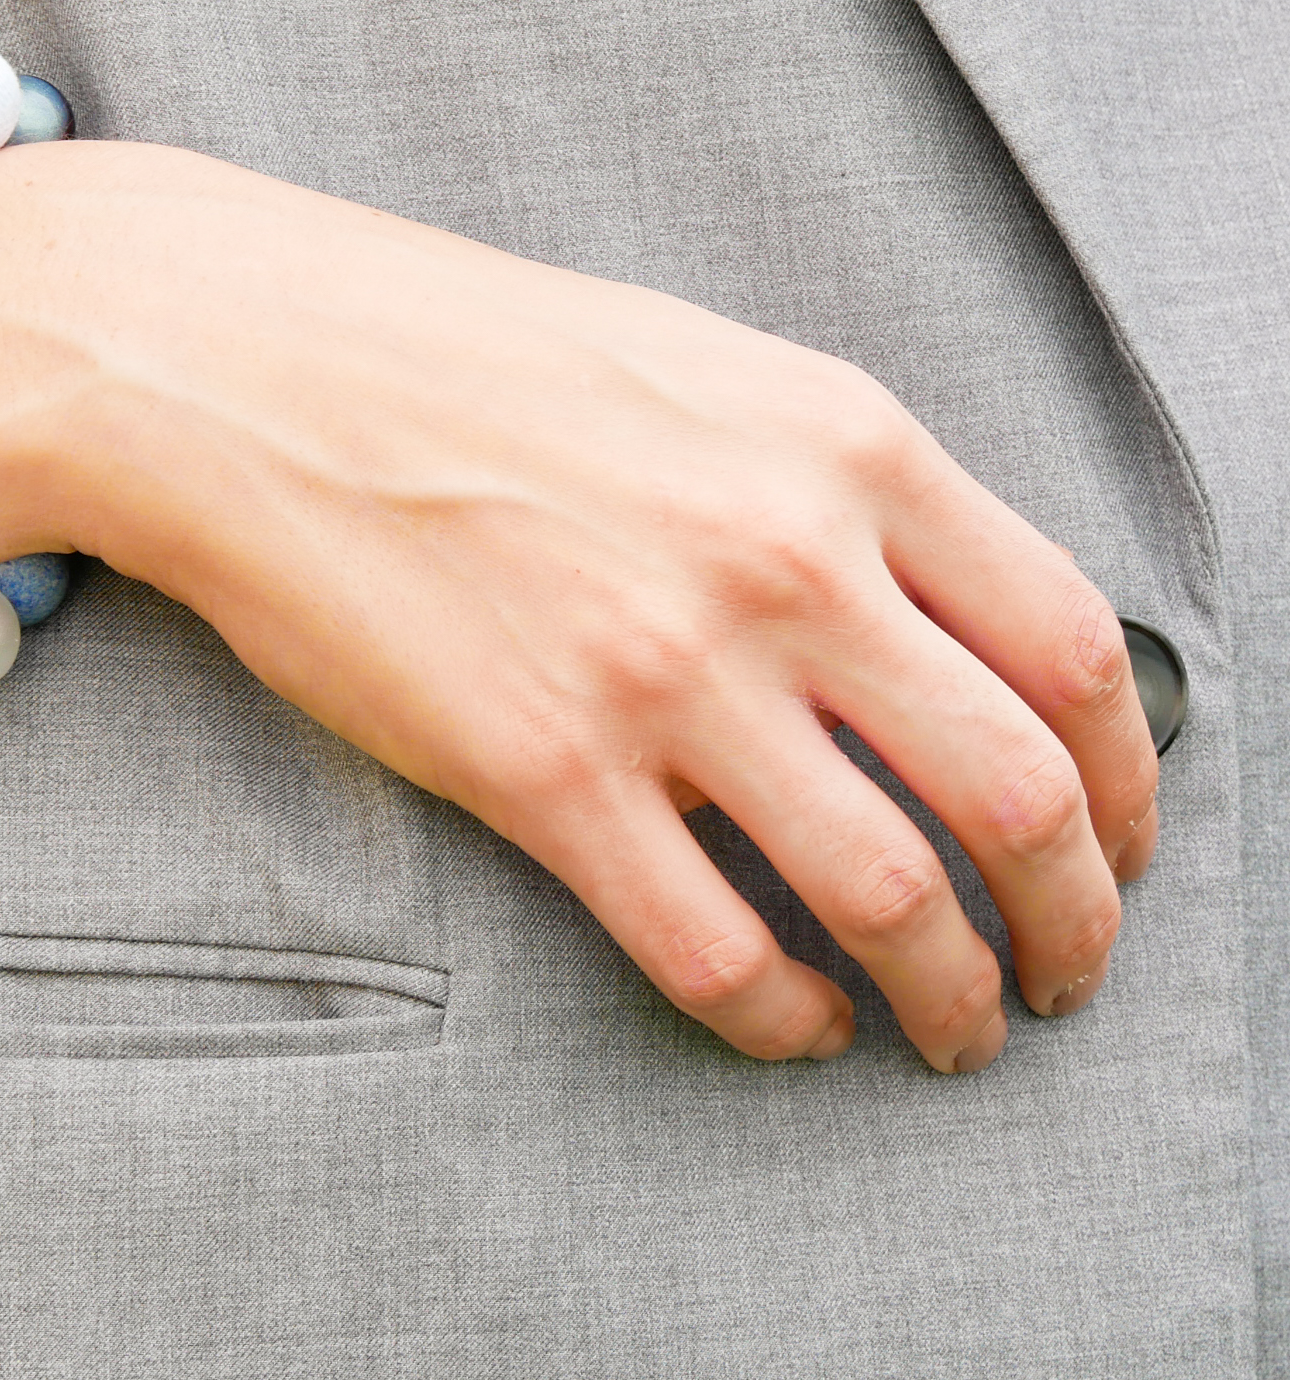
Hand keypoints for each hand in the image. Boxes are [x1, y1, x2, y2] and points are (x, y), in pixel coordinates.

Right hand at [0, 141, 1161, 1071]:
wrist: (252, 364)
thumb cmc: (463, 353)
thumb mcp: (696, 365)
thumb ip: (837, 482)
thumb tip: (946, 629)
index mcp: (838, 444)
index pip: (1068, 648)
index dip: (1127, 783)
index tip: (1115, 844)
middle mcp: (777, 559)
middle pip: (1016, 794)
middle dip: (1071, 920)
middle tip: (1059, 970)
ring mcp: (658, 670)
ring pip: (889, 897)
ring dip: (949, 993)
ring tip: (947, 1025)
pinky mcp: (537, 770)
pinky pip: (718, 951)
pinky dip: (785, 1016)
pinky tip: (789, 1018)